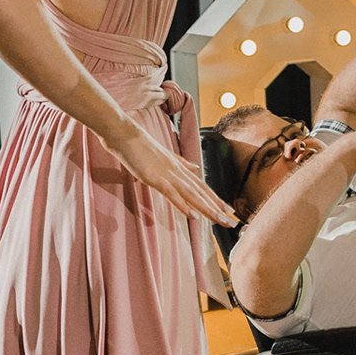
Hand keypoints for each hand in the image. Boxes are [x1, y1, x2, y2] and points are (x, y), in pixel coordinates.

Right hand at [103, 123, 237, 225]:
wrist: (124, 133)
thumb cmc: (140, 145)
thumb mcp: (163, 155)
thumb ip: (180, 163)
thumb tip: (194, 167)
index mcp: (179, 167)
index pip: (201, 186)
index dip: (215, 198)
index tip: (228, 210)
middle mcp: (178, 171)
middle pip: (201, 192)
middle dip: (217, 207)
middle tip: (232, 221)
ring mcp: (167, 175)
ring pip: (192, 194)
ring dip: (207, 208)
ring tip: (220, 220)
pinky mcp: (155, 178)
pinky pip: (172, 194)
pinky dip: (183, 205)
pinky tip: (194, 216)